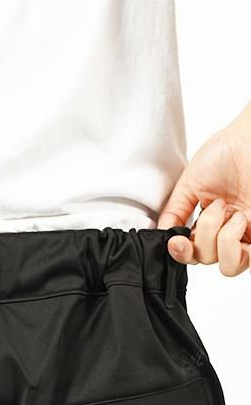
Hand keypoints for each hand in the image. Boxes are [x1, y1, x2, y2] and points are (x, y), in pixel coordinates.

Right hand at [158, 102, 250, 275]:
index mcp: (210, 220)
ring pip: (226, 266)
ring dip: (217, 240)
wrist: (249, 138)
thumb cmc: (226, 153)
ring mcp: (247, 233)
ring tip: (226, 213)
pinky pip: (243, 260)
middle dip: (201, 236)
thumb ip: (173, 212)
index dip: (180, 252)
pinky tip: (238, 219)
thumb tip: (162, 235)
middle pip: (204, 259)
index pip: (191, 251)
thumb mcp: (188, 184)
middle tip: (211, 207)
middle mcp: (228, 229)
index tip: (175, 240)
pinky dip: (232, 243)